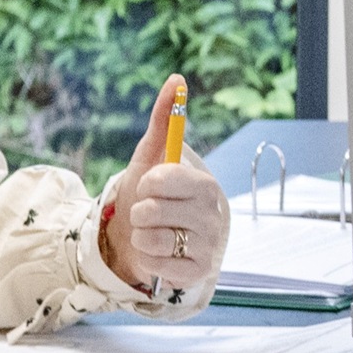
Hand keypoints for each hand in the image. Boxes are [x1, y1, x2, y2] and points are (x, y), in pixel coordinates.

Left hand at [98, 77, 227, 300]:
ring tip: (151, 234)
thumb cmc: (149, 196)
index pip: (165, 180)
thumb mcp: (151, 157)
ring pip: (151, 239)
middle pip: (152, 211)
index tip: (149, 186)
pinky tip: (157, 254)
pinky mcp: (196, 273)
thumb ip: (164, 119)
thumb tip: (176, 79)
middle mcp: (213, 214)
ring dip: (140, 237)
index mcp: (205, 184)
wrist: (145, 238)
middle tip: (149, 213)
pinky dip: (146, 260)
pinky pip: (156, 266)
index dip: (148, 183)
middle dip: (140, 212)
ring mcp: (207, 245)